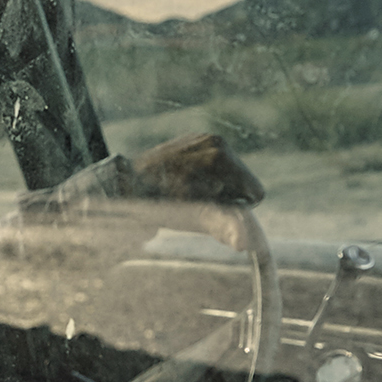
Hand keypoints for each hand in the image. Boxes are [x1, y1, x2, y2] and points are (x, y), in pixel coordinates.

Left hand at [124, 133, 264, 250]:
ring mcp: (204, 137)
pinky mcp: (194, 139)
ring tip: (191, 191)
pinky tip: (187, 181)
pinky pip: (216, 162)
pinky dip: (208, 175)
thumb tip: (245, 244)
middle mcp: (215, 141)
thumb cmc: (161, 204)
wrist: (126, 184)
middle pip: (244, 180)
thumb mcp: (194, 217)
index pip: (255, 191)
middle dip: (229, 194)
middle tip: (200, 201)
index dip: (238, 207)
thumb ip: (224, 227)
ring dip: (219, 185)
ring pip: (231, 172)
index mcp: (220, 157)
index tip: (214, 209)